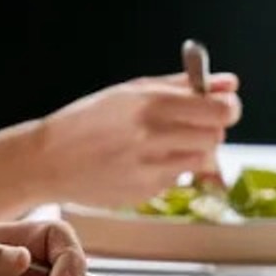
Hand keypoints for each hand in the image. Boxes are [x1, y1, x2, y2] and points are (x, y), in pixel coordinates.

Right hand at [32, 73, 241, 208]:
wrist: (47, 160)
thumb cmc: (85, 122)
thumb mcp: (128, 92)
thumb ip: (181, 85)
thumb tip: (228, 82)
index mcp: (148, 103)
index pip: (218, 110)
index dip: (228, 108)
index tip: (222, 107)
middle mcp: (151, 135)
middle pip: (215, 136)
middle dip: (209, 130)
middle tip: (189, 127)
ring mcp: (149, 168)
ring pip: (201, 160)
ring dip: (192, 152)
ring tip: (163, 146)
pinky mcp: (145, 192)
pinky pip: (177, 180)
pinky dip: (169, 171)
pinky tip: (142, 163)